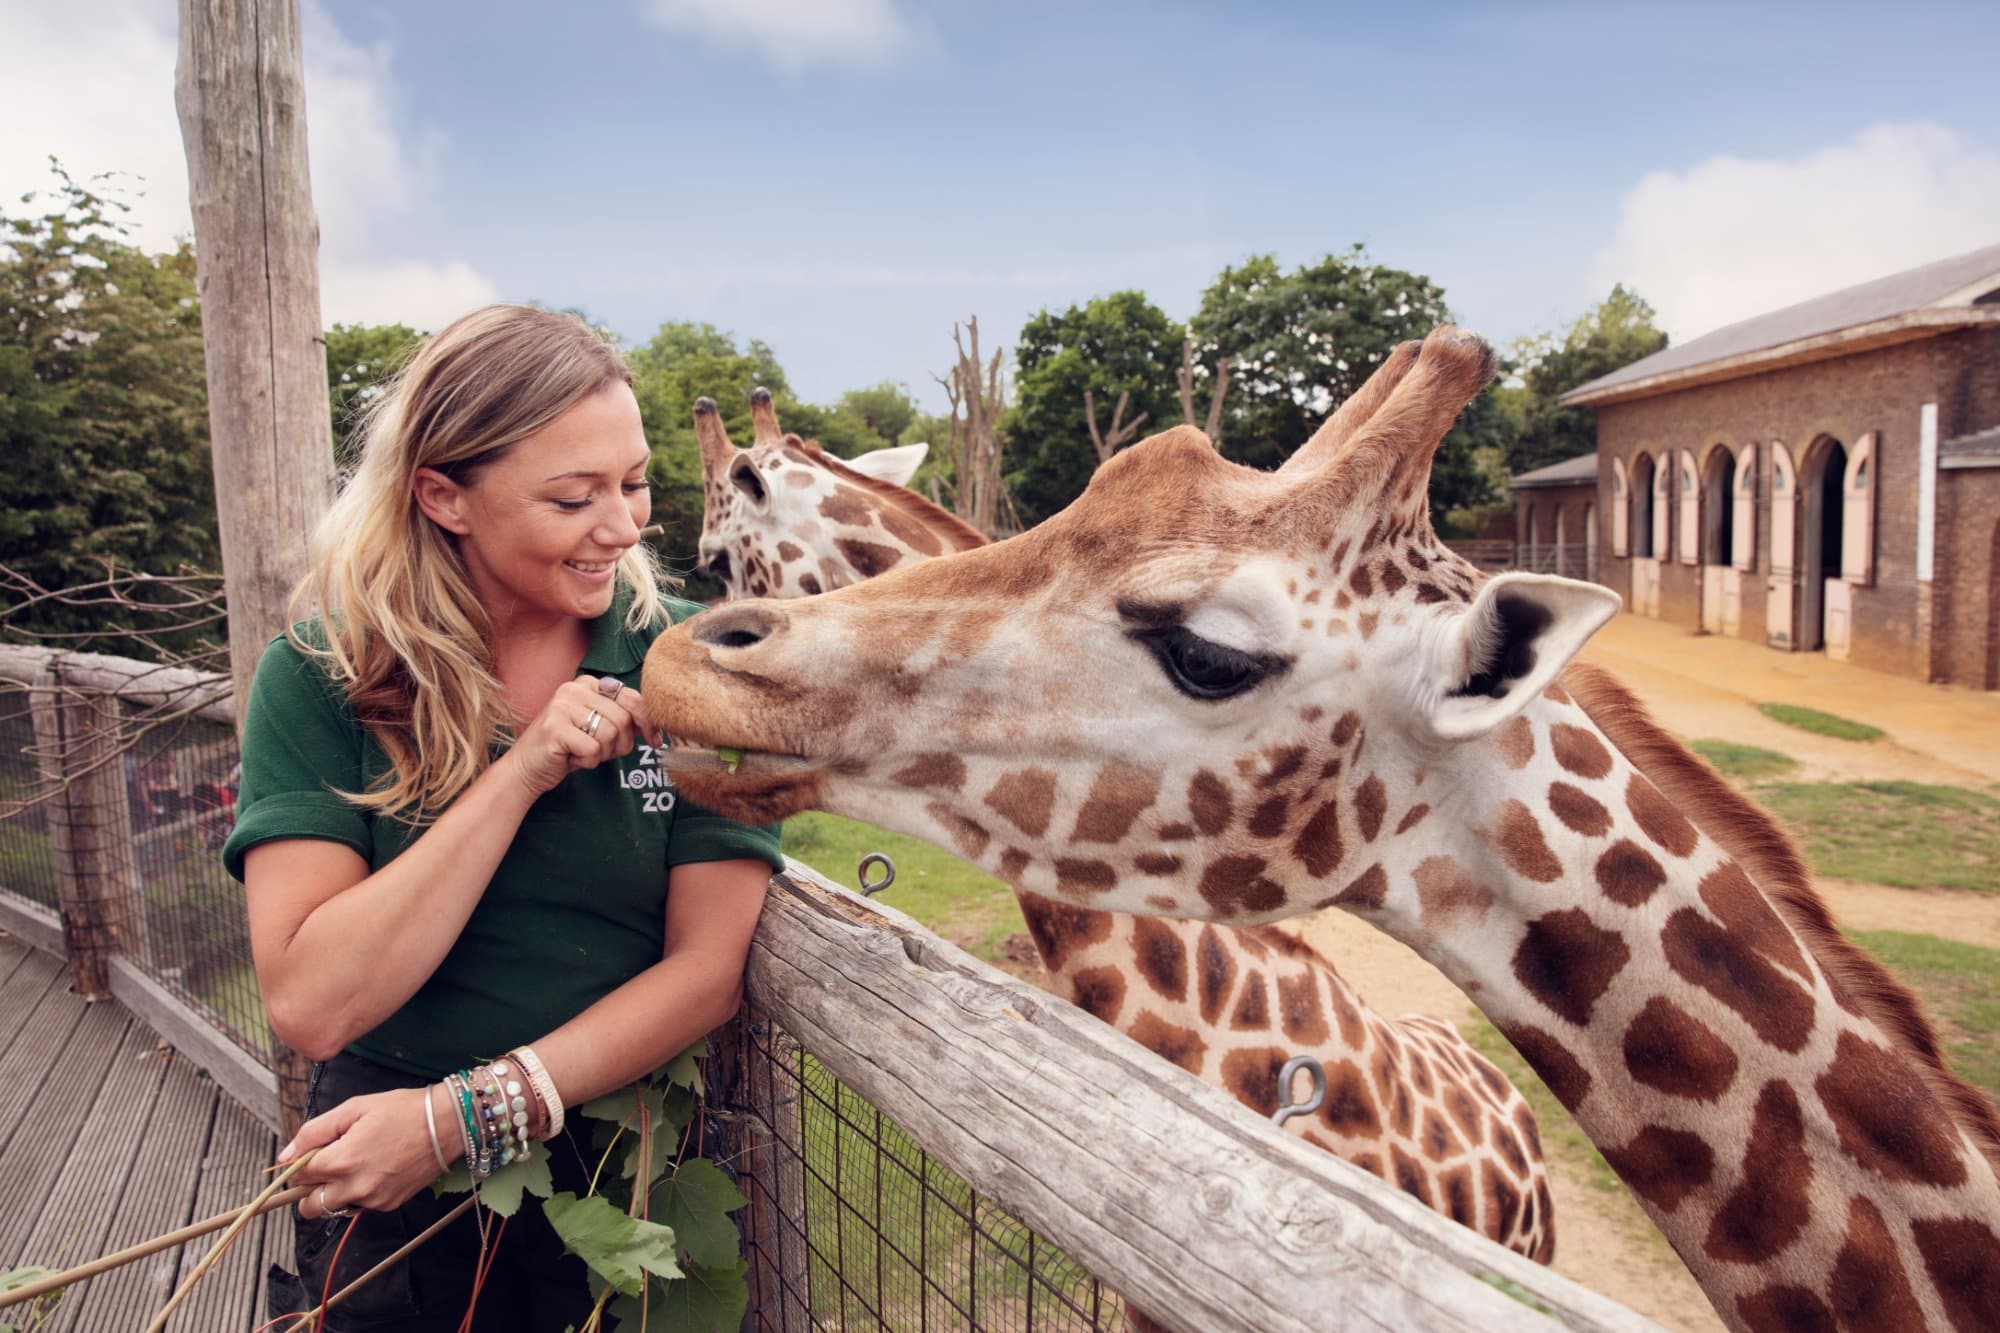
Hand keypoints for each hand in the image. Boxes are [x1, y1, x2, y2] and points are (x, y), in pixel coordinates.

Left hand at [282, 1085, 456, 1218]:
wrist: (448, 1124)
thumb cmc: (402, 1110)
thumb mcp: (354, 1108)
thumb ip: (314, 1131)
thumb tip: (286, 1155)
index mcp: (342, 1161)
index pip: (298, 1176)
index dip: (300, 1162)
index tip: (314, 1151)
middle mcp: (355, 1187)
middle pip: (309, 1208)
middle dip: (310, 1189)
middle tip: (328, 1165)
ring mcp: (373, 1200)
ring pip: (335, 1207)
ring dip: (336, 1192)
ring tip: (358, 1164)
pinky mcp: (389, 1204)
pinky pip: (361, 1206)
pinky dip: (361, 1192)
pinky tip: (377, 1168)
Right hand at [504, 676, 661, 798]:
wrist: (527, 768)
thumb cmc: (568, 748)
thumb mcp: (599, 728)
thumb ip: (623, 718)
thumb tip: (657, 722)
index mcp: (588, 684)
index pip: (631, 697)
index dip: (648, 722)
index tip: (655, 740)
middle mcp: (574, 689)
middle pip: (623, 719)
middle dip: (620, 744)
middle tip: (601, 752)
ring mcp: (562, 706)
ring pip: (609, 734)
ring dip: (602, 754)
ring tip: (582, 753)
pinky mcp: (554, 727)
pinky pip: (592, 749)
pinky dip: (587, 761)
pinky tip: (571, 758)